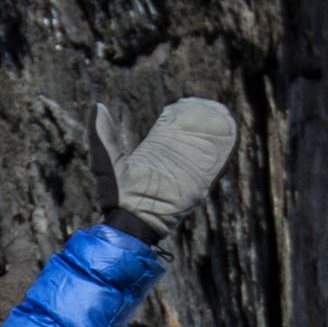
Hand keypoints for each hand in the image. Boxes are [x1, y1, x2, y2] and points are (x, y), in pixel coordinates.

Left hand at [99, 94, 237, 244]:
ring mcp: (187, 174)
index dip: (179, 115)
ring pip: (206, 147)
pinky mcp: (200, 185)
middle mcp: (172, 162)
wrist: (133, 224)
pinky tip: (229, 132)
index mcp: (153, 153)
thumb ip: (103, 136)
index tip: (185, 102)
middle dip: (202, 120)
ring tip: (222, 115)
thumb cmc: (117, 196)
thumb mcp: (107, 161)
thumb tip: (98, 105)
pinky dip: (226, 147)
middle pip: (192, 135)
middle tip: (210, 106)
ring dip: (216, 132)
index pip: (170, 129)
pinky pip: (216, 163)